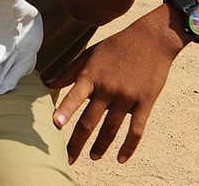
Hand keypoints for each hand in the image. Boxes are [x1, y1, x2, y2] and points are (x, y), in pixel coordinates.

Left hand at [48, 12, 182, 164]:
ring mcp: (127, 98)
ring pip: (111, 129)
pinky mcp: (145, 104)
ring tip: (92, 157)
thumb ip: (68, 72)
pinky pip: (136, 131)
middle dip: (77, 142)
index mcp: (91, 75)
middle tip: (68, 158)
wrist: (150, 40)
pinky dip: (128, 147)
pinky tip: (120, 159)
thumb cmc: (115, 47)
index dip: (65, 111)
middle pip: (90, 121)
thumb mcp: (89, 54)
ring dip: (100, 146)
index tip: (55, 124)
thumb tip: (47, 84)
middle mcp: (108, 88)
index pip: (75, 96)